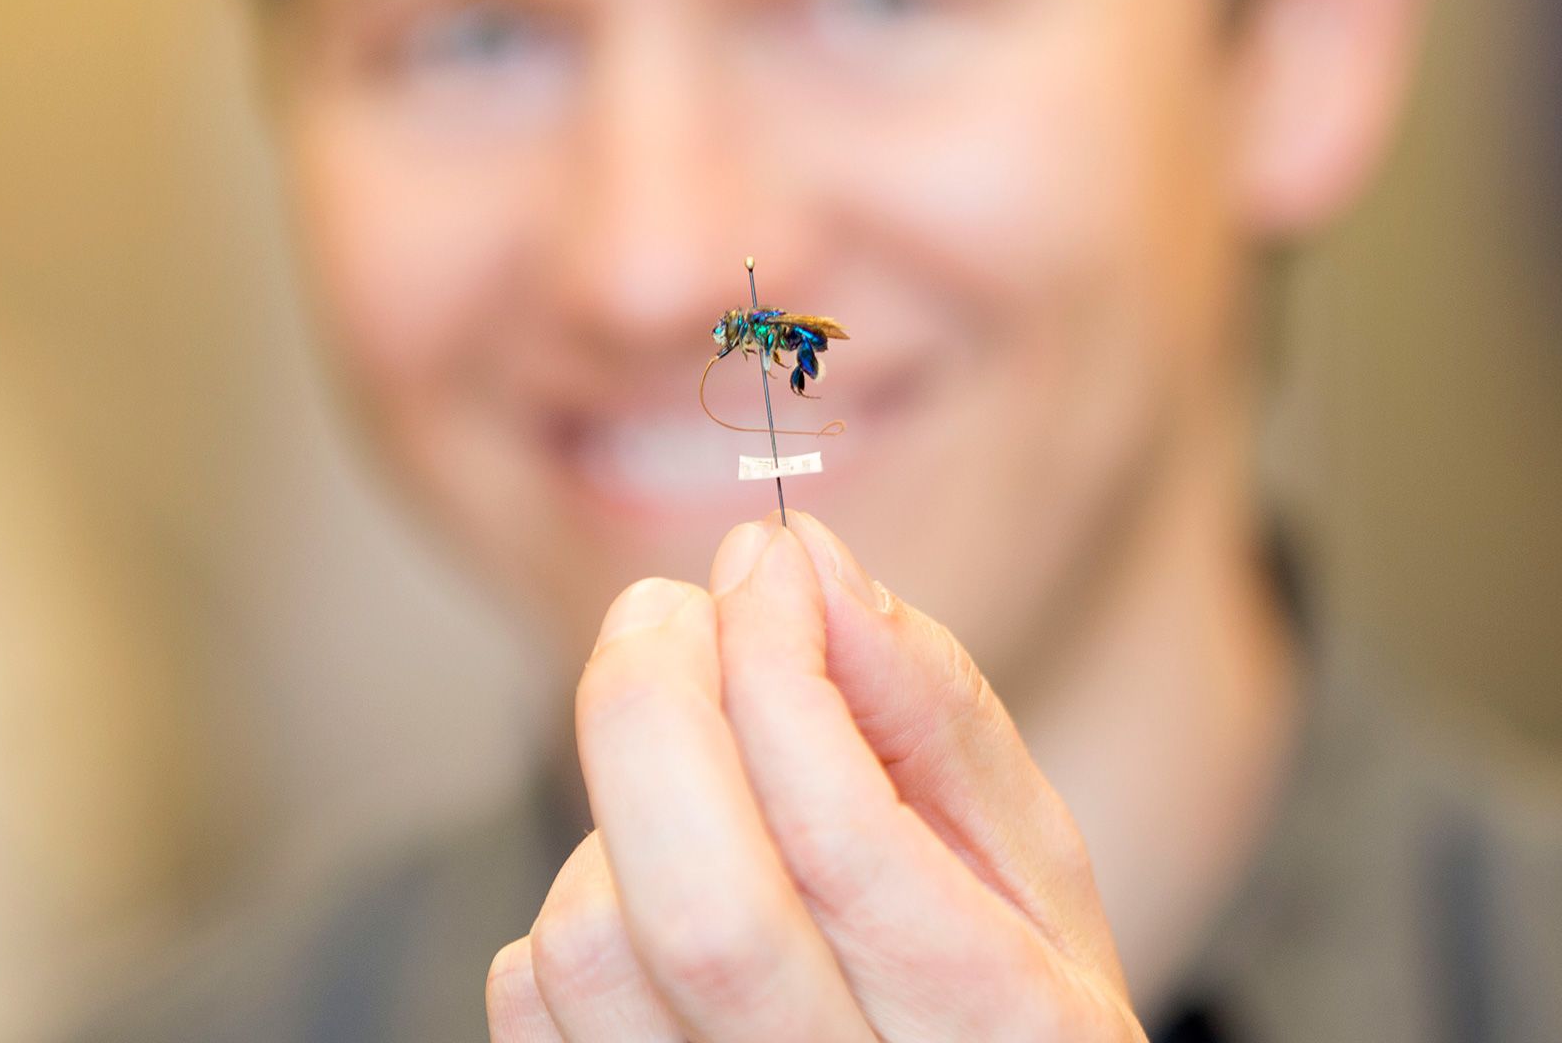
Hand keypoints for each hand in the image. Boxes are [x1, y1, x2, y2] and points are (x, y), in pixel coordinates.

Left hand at [486, 514, 1141, 1040]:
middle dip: (654, 707)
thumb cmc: (997, 1000)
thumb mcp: (1030, 867)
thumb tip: (811, 569)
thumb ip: (933, 711)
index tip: (767, 564)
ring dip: (620, 819)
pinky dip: (578, 906)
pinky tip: (655, 894)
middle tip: (668, 610)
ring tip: (700, 793)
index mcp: (1003, 1029)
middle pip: (698, 913)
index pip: (840, 832)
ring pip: (592, 951)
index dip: (777, 660)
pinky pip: (530, 1004)